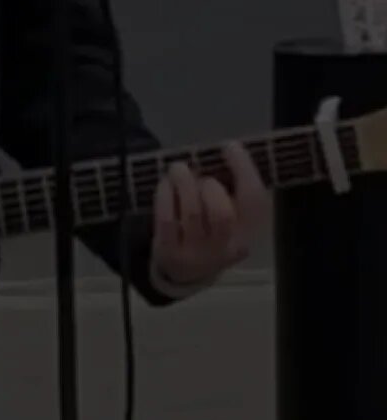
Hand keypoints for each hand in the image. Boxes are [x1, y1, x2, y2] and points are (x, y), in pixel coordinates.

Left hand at [152, 141, 267, 286]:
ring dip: (184, 185)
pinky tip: (165, 184)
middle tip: (199, 175)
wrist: (185, 272)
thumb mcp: (230, 217)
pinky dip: (165, 196)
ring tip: (177, 169)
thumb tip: (226, 150)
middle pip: (222, 214)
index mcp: (247, 233)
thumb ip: (231, 190)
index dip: (244, 170)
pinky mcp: (169, 252)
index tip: (230, 147)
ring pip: (192, 215)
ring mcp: (195, 254)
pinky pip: (167, 220)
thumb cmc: (209, 233)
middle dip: (209, 186)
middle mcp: (224, 248)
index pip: (254, 201)